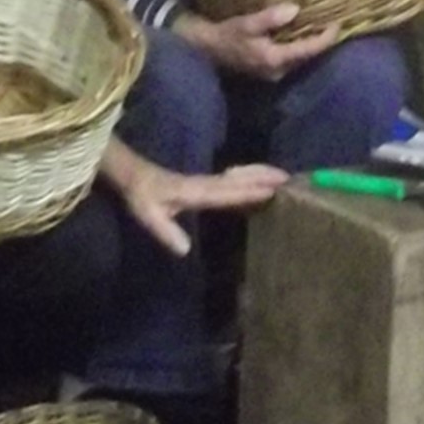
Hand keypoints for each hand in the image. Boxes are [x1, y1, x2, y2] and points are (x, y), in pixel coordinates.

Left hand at [102, 145, 287, 256]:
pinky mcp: (206, 182)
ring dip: (260, 173)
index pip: (227, 192)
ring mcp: (207, 181)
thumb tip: (185, 250)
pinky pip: (233, 178)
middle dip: (263, 177)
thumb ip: (166, 232)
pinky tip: (258, 180)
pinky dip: (249, 176)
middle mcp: (206, 184)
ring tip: (282, 175)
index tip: (272, 190)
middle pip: (239, 179)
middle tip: (289, 178)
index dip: (249, 191)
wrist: (135, 177)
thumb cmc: (143, 198)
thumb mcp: (149, 216)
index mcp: (196, 192)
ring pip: (239, 175)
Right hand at [173, 2, 339, 80]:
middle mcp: (279, 71)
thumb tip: (295, 10)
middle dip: (323, 40)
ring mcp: (275, 73)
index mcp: (275, 60)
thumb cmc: (227, 35)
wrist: (208, 51)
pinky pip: (293, 57)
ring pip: (302, 58)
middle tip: (335, 21)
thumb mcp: (247, 23)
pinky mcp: (272, 69)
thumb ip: (271, 18)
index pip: (308, 50)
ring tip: (324, 25)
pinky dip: (302, 45)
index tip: (338, 23)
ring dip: (313, 43)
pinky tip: (306, 32)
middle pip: (309, 56)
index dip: (326, 38)